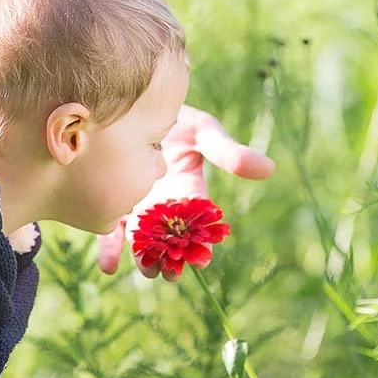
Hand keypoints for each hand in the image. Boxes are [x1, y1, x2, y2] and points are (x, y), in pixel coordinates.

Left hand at [97, 104, 274, 280]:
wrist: (132, 104)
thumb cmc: (174, 116)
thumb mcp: (204, 131)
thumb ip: (229, 153)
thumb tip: (269, 168)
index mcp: (189, 193)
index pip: (199, 224)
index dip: (203, 243)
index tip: (204, 258)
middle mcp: (165, 205)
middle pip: (171, 241)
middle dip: (173, 260)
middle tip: (172, 274)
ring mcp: (137, 206)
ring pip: (143, 243)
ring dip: (146, 260)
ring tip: (149, 271)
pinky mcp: (110, 202)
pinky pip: (110, 231)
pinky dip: (110, 251)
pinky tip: (109, 266)